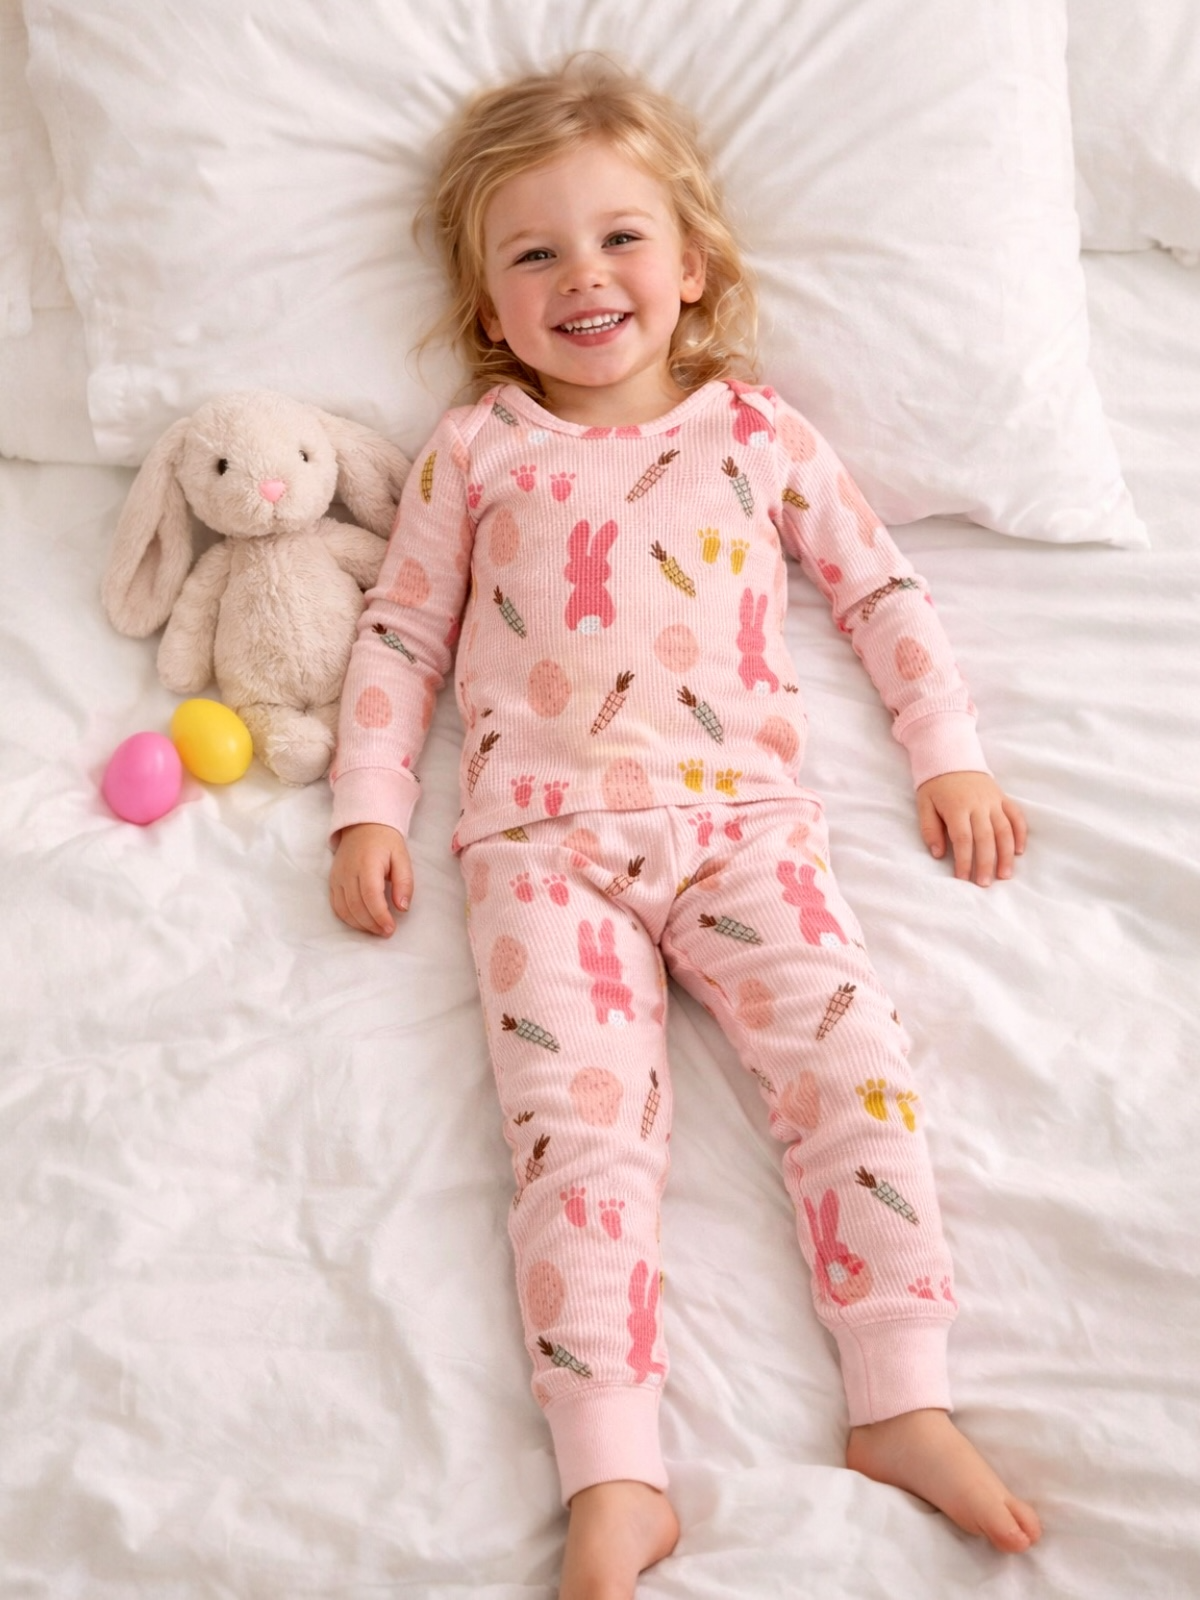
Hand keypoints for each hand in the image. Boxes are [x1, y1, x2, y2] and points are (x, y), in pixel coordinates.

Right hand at [330, 822, 412, 935]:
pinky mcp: (332, 881)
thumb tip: (402, 908)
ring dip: (360, 925)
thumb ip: (404, 882)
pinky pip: (336, 905)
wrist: (363, 825)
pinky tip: (361, 922)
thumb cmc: (386, 842)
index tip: (390, 928)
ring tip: (376, 929)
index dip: (380, 916)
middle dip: (372, 924)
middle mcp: (348, 871)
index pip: (370, 895)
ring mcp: (337, 877)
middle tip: (386, 932)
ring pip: (344, 909)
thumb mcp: (402, 857)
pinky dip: (348, 918)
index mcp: (367, 863)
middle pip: (356, 906)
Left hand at [916, 772, 1026, 886]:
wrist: (951, 756)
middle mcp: (978, 805)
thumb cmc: (935, 784)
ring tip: (1005, 875)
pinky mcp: (1003, 797)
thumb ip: (929, 829)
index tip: (963, 878)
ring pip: (1005, 830)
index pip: (963, 839)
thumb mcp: (924, 804)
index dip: (964, 860)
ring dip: (1006, 854)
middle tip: (985, 883)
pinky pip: (1016, 816)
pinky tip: (1019, 851)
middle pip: (986, 838)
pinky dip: (1020, 833)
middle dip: (985, 863)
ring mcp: (993, 801)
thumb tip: (938, 854)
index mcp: (957, 807)